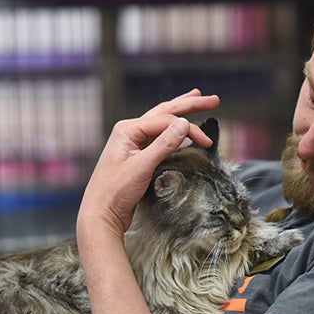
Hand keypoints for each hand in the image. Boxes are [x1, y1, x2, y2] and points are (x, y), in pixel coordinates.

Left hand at [78, 89, 217, 238]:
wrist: (101, 213)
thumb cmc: (115, 191)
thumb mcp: (142, 167)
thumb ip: (163, 145)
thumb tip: (184, 124)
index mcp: (128, 130)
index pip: (166, 121)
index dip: (190, 128)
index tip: (207, 141)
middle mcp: (129, 132)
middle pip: (164, 112)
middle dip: (189, 104)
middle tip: (212, 100)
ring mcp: (133, 144)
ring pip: (162, 122)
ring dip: (180, 113)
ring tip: (194, 100)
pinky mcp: (138, 157)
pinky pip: (159, 138)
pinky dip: (174, 131)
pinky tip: (181, 129)